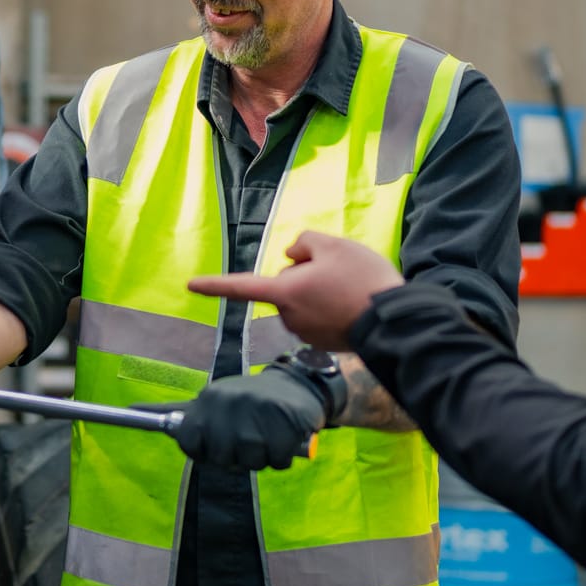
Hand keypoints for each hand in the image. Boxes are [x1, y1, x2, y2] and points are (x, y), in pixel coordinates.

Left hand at [142, 351, 338, 472]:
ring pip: (250, 462)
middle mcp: (229, 404)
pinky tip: (283, 435)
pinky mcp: (286, 424)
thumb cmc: (245, 400)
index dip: (203, 450)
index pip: (189, 443)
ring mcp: (258, 413)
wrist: (296, 386)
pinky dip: (282, 456)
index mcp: (207, 400)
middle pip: (222, 459)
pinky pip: (277, 462)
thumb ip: (172, 410)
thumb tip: (129, 409)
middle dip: (236, 455)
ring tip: (265, 432)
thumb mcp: (207, 401)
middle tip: (246, 435)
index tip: (217, 440)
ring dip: (261, 456)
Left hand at [189, 231, 404, 350]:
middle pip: (286, 286)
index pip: (241, 287)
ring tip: (351, 287)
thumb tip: (292, 254)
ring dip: (319, 291)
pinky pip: (319, 316)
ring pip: (304, 301)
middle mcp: (289, 317)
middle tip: (338, 270)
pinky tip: (354, 303)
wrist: (395, 320)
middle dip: (303, 276)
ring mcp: (307, 333)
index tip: (190, 286)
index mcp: (285, 293)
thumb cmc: (362, 280)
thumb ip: (305, 242)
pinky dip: (331, 308)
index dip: (215, 285)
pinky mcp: (324, 343)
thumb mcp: (334, 244)